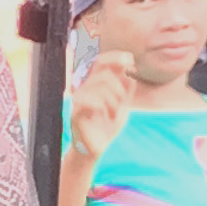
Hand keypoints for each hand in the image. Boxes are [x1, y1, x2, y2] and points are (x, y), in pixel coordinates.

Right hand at [67, 50, 138, 165]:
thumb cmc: (107, 125)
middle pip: (104, 73)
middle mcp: (84, 89)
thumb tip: (129, 66)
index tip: (130, 61)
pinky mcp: (76, 113)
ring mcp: (79, 101)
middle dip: (119, 86)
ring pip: (100, 86)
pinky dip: (105, 106)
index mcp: (94, 84)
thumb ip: (126, 85)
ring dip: (114, 99)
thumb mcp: (123, 102)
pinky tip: (107, 115)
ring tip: (114, 112)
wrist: (96, 148)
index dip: (115, 57)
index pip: (100, 61)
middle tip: (121, 101)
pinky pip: (91, 101)